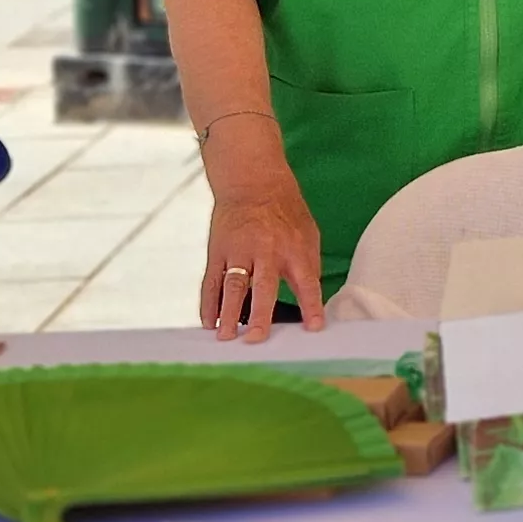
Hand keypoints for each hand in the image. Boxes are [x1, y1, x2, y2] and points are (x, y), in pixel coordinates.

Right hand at [196, 130, 326, 341]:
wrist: (252, 182)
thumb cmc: (286, 211)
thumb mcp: (309, 233)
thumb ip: (309, 265)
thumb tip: (313, 301)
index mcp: (294, 248)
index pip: (306, 282)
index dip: (311, 306)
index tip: (314, 328)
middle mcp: (266, 251)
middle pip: (263, 286)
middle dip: (260, 314)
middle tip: (255, 339)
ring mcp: (238, 251)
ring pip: (232, 286)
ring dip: (228, 313)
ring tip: (226, 337)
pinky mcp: (218, 251)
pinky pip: (211, 281)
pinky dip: (208, 303)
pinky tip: (209, 322)